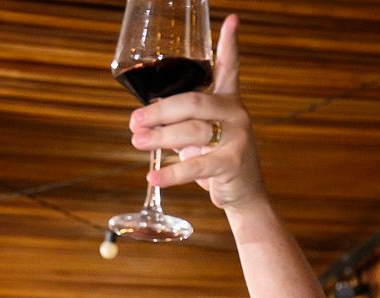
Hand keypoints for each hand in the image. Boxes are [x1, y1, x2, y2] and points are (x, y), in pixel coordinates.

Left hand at [128, 14, 266, 212]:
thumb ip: (183, 122)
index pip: (229, 66)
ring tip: (136, 141)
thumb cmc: (219, 161)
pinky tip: (153, 176)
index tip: (230, 20)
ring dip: (159, 138)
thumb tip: (140, 123)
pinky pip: (196, 166)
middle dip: (160, 111)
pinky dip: (171, 173)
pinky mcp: (232, 163)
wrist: (245, 195)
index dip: (229, 43)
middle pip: (193, 102)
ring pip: (192, 132)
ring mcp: (237, 138)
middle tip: (134, 120)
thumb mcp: (205, 135)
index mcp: (229, 100)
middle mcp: (235, 114)